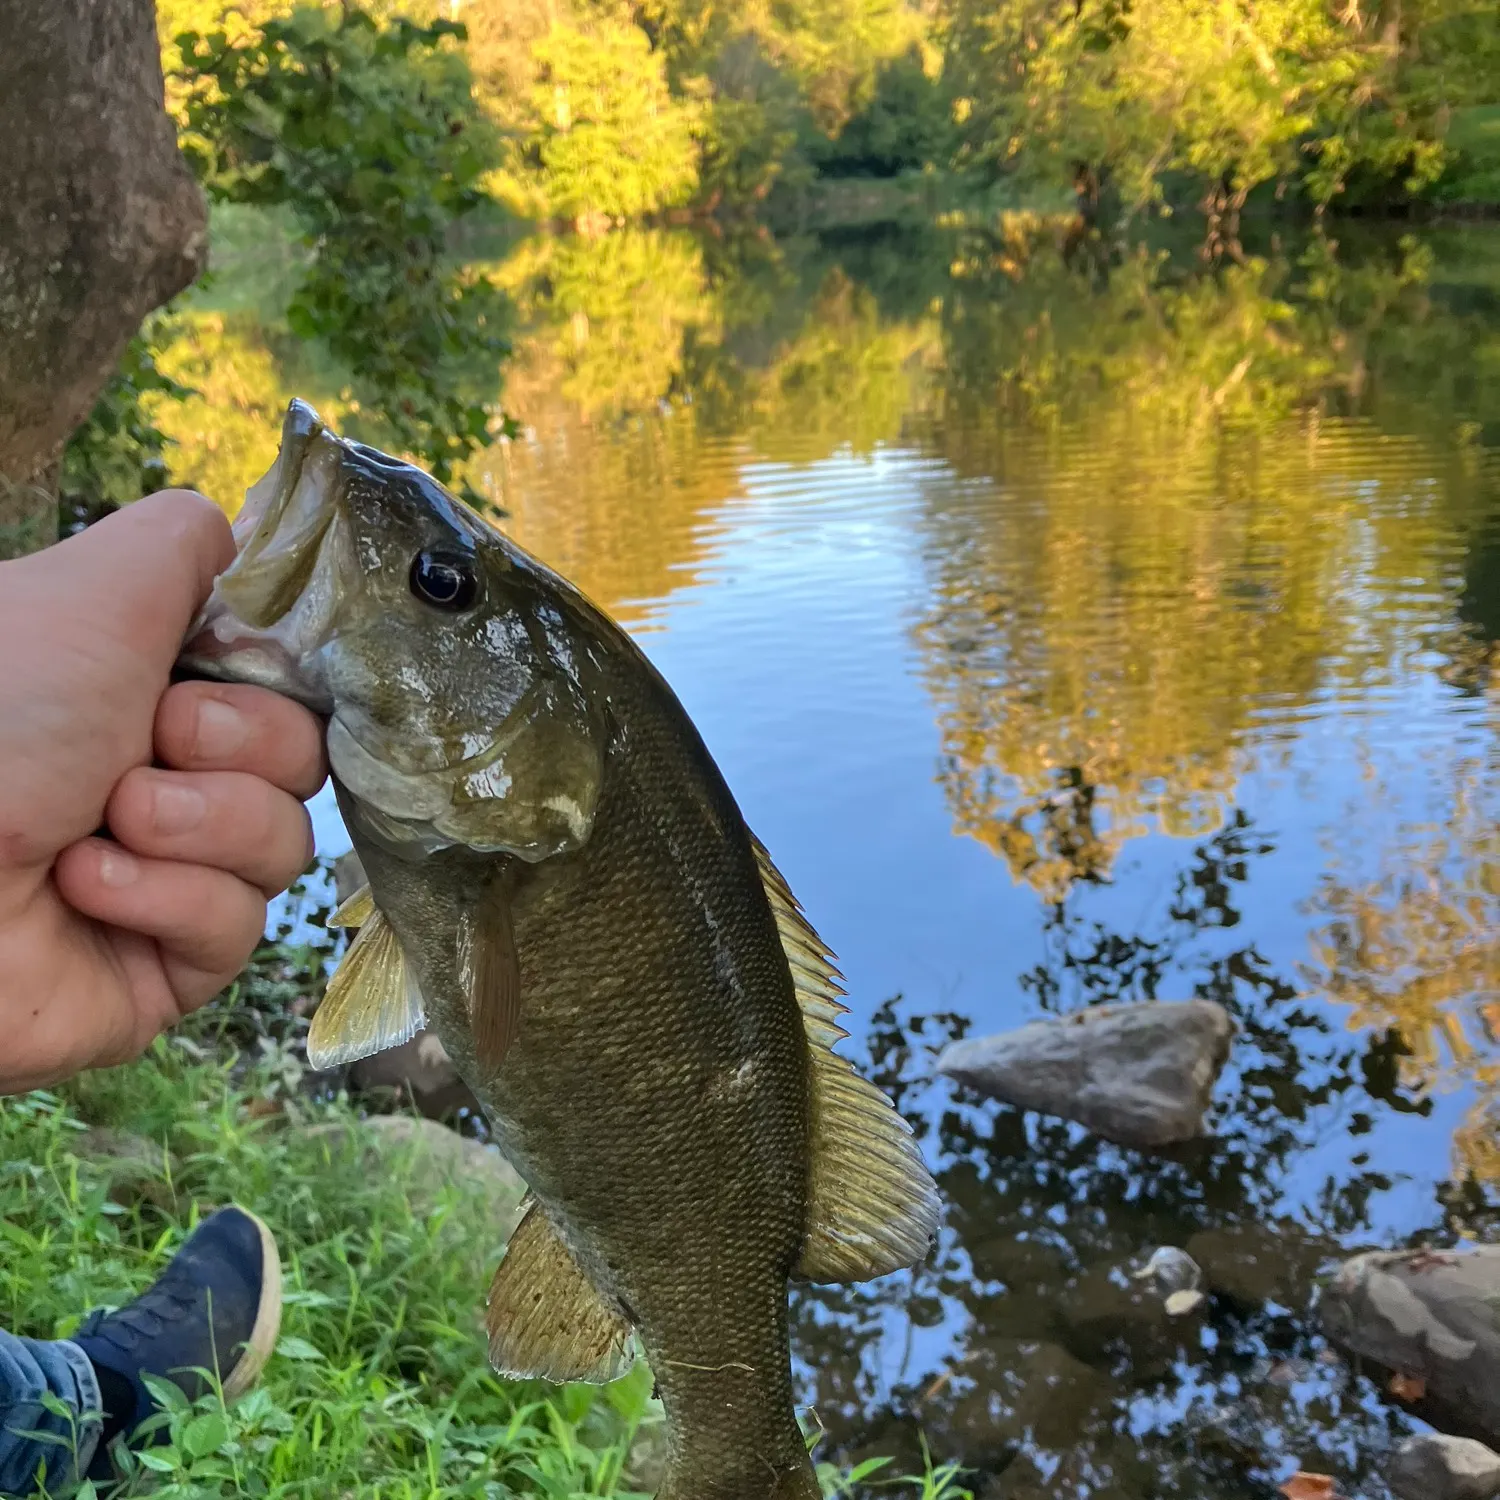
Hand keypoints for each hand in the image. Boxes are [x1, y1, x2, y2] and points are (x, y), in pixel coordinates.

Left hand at [0, 491, 327, 1093]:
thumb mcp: (90, 590)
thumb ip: (181, 544)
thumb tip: (233, 539)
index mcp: (145, 695)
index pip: (284, 692)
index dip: (267, 688)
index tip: (202, 679)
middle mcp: (162, 779)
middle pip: (303, 767)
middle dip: (240, 752)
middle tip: (149, 747)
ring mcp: (165, 878)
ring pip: (283, 848)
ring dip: (199, 827)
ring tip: (103, 824)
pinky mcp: (160, 968)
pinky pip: (238, 928)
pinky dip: (168, 900)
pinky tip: (84, 886)